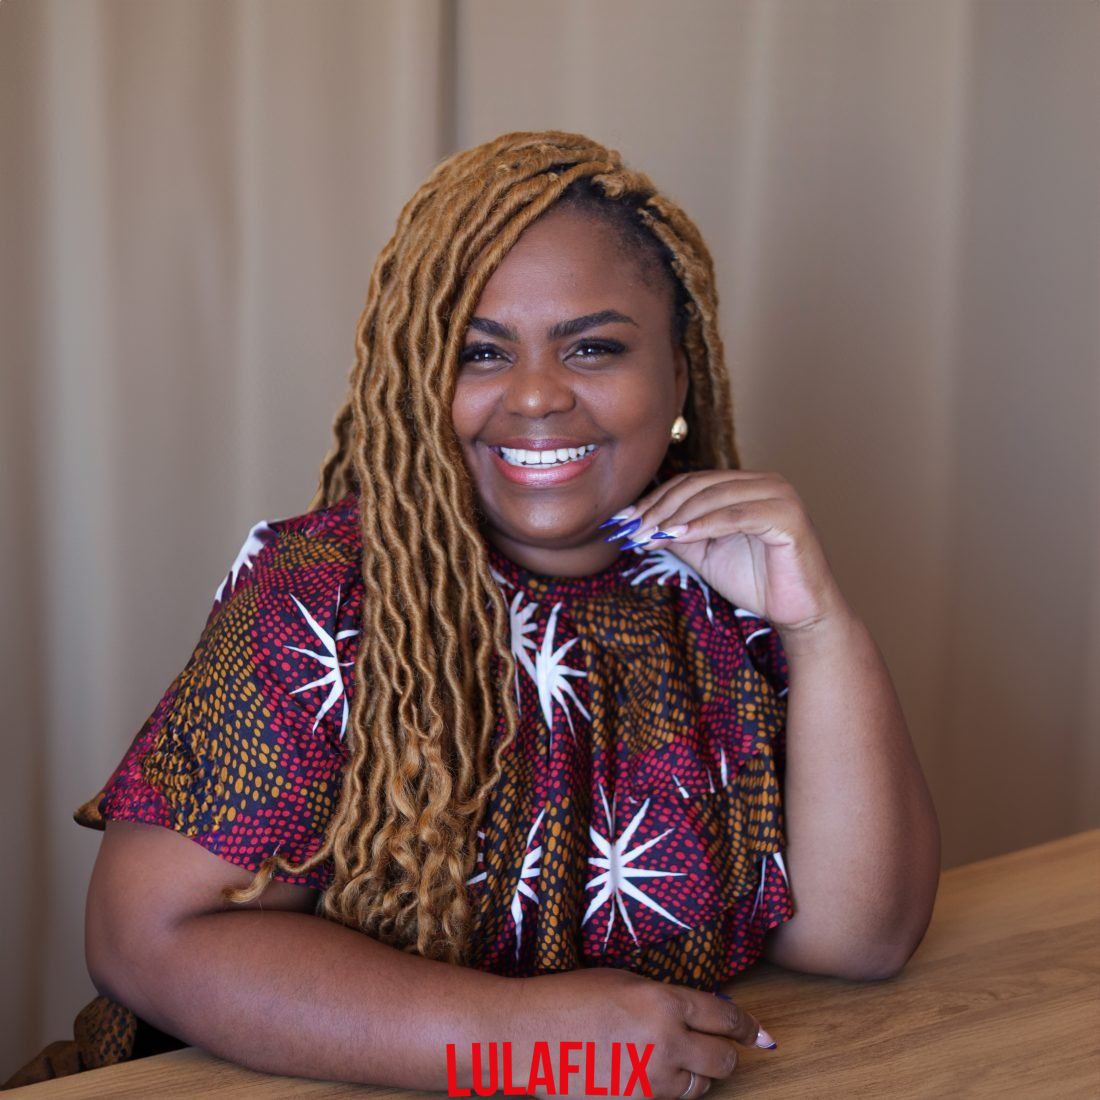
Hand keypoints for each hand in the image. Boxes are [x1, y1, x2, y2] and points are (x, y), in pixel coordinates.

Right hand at [488, 967, 774, 1099]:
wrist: (528, 1033)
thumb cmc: (569, 996)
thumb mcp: (624, 981)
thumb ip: (665, 997)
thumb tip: (697, 1011)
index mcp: (664, 1001)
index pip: (725, 1016)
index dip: (747, 1026)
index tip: (759, 1034)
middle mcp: (666, 1041)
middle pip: (724, 1059)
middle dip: (728, 1053)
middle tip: (722, 1047)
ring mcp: (651, 1079)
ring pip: (702, 1086)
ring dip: (700, 1074)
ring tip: (679, 1059)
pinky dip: (674, 1089)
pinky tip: (655, 1072)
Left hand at [608, 470, 849, 635]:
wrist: (798, 612)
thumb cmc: (756, 581)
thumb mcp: (705, 553)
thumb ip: (677, 534)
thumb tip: (638, 524)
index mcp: (746, 484)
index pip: (690, 483)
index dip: (654, 500)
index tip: (624, 521)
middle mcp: (764, 482)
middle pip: (698, 486)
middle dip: (659, 509)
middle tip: (631, 531)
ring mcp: (779, 495)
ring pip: (714, 497)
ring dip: (675, 517)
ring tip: (648, 537)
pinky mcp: (788, 516)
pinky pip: (736, 516)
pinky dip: (703, 525)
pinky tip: (677, 537)